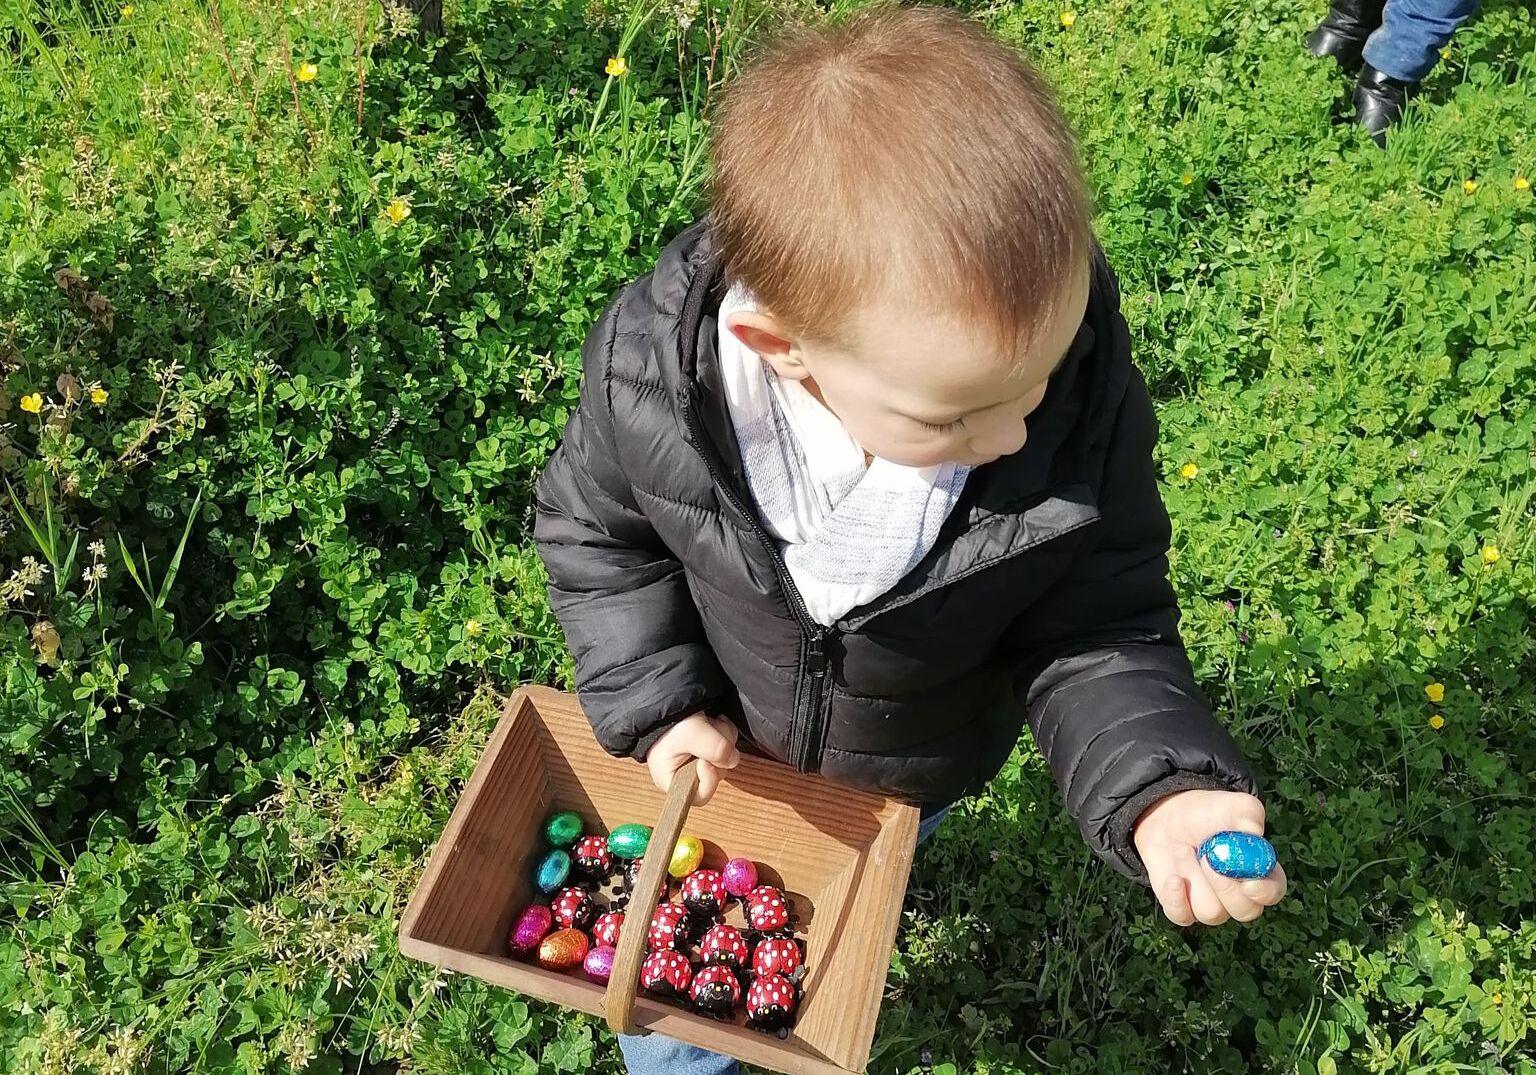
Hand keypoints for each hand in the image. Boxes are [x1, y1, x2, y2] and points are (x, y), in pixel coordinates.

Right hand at [647, 713, 740, 804]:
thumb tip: (733, 760)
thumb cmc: (670, 722)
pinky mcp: (709, 750)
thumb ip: (713, 748)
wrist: (670, 700)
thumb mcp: (691, 733)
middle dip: (717, 753)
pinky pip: (728, 746)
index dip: (709, 779)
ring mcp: (700, 762)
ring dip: (723, 738)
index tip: (706, 761)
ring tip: (708, 723)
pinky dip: (725, 732)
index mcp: (672, 781)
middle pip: (717, 774)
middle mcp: (687, 775)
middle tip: (707, 735)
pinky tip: (715, 721)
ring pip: (726, 759)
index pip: (701, 796)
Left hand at [1132, 789, 1287, 926]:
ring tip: (1183, 851)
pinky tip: (1173, 878)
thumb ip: (1248, 814)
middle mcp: (1239, 894)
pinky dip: (1177, 900)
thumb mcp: (1231, 804)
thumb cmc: (1207, 813)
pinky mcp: (1184, 908)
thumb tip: (1254, 832)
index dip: (1266, 893)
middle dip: (1226, 888)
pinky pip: (1183, 917)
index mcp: (1259, 870)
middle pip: (1245, 911)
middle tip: (1207, 858)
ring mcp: (1212, 904)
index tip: (1249, 884)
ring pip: (1212, 912)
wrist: (1167, 817)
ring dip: (1195, 879)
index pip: (1273, 891)